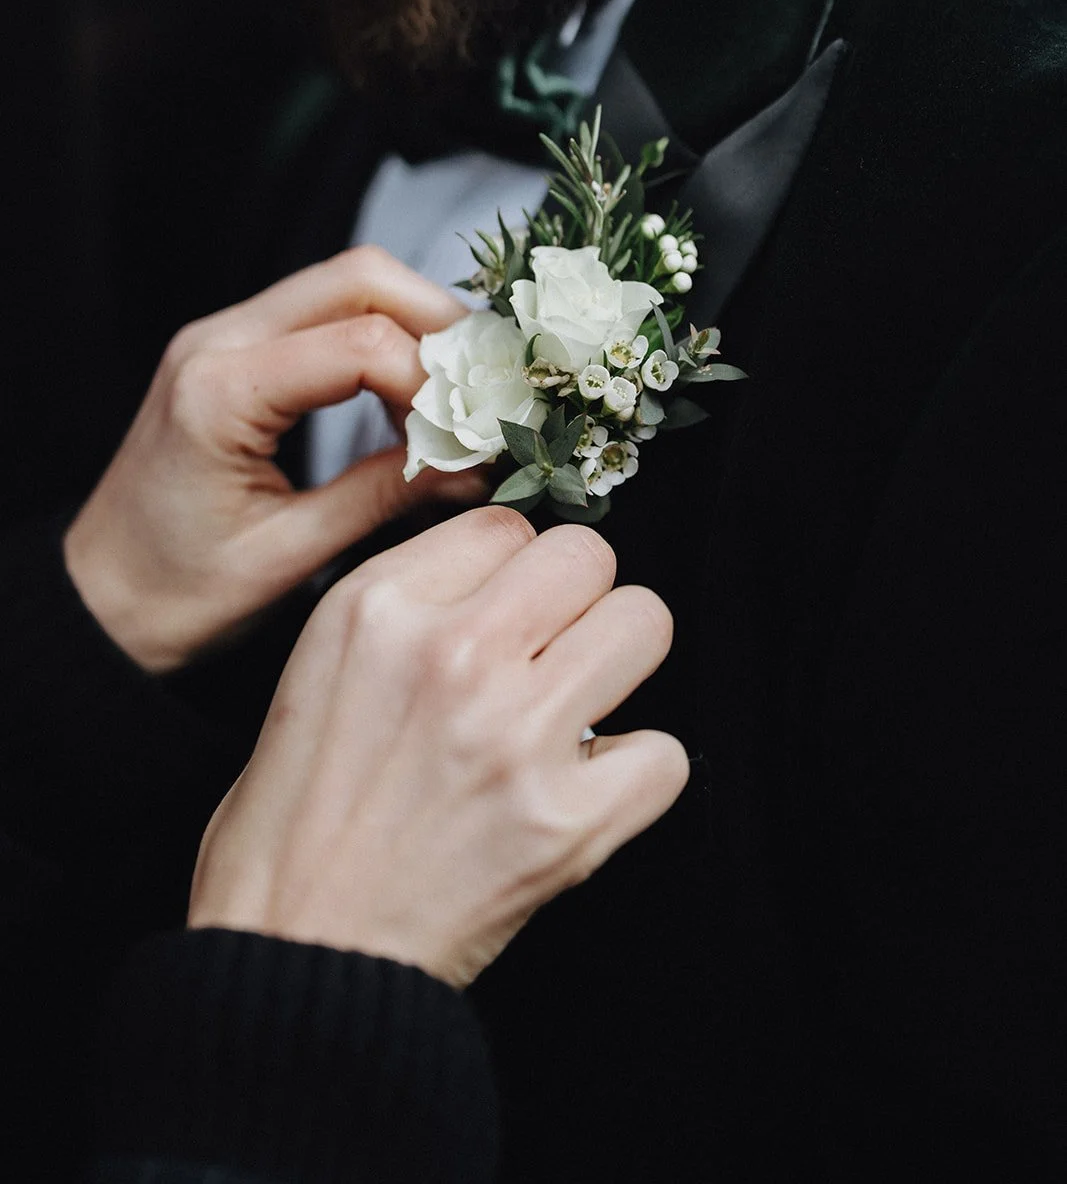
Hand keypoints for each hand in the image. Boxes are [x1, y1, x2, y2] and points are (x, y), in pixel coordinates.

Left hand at [64, 248, 481, 671]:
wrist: (99, 599)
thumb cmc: (173, 593)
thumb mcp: (289, 555)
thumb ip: (384, 496)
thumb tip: (472, 467)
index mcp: (220, 391)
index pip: (361, 342)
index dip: (436, 384)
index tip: (473, 438)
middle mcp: (218, 341)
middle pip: (361, 276)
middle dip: (440, 324)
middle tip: (485, 392)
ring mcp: (224, 336)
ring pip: (348, 283)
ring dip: (415, 329)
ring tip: (448, 407)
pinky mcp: (236, 350)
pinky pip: (325, 314)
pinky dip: (381, 343)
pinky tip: (404, 404)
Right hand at [187, 508, 688, 988]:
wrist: (296, 951)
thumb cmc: (295, 818)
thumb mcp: (320, 662)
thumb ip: (410, 600)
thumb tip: (506, 571)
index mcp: (379, 607)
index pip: (505, 524)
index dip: (511, 572)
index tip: (503, 611)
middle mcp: (452, 653)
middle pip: (587, 555)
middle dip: (578, 600)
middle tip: (552, 650)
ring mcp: (515, 735)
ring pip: (645, 624)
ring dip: (616, 667)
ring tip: (574, 710)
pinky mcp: (565, 822)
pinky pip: (664, 753)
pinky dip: (633, 776)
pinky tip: (584, 792)